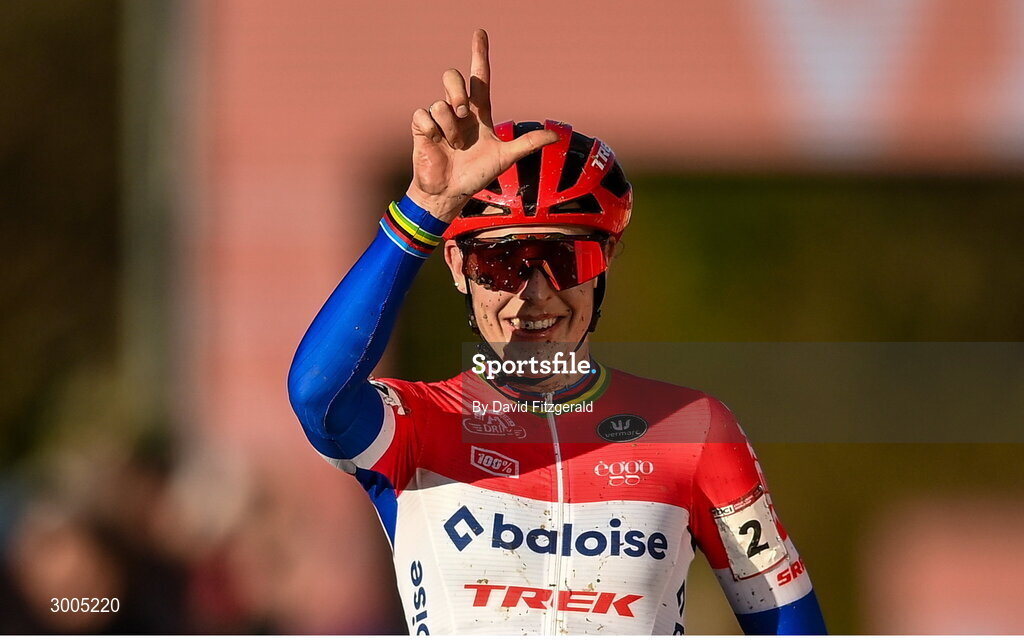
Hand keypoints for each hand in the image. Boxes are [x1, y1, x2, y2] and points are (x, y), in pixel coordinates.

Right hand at [406, 29, 559, 221]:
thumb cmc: (476, 175)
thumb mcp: (505, 157)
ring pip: (440, 102)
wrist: (451, 193)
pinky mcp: (422, 127)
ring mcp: (438, 118)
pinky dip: (433, 130)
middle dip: (457, 90)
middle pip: (452, 76)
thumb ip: (528, 143)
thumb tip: (556, 135)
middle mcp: (458, 110)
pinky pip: (424, 114)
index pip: (479, 77)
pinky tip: (438, 143)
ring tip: (453, 144)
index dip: (479, 54)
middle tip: (464, 112)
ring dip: (450, 126)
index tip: (480, 33)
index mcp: (478, 113)